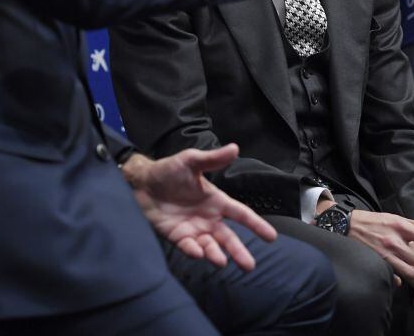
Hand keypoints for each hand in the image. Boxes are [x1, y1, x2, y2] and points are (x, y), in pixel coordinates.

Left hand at [122, 143, 276, 270]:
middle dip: (239, 252)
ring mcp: (193, 229)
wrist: (142, 183)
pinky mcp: (177, 237)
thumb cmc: (169, 170)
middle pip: (228, 238)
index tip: (272, 237)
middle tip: (249, 266)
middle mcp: (208, 218)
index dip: (256, 225)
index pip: (241, 214)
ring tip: (221, 261)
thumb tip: (235, 148)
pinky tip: (198, 253)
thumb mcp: (192, 161)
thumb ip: (213, 159)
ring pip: (210, 247)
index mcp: (216, 201)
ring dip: (216, 255)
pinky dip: (194, 251)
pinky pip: (188, 247)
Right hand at [347, 210, 413, 292]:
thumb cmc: (375, 221)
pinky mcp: (377, 262)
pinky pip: (392, 276)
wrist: (348, 225)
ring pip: (408, 273)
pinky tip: (407, 287)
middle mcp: (395, 241)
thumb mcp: (397, 218)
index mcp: (402, 227)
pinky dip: (401, 282)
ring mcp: (385, 253)